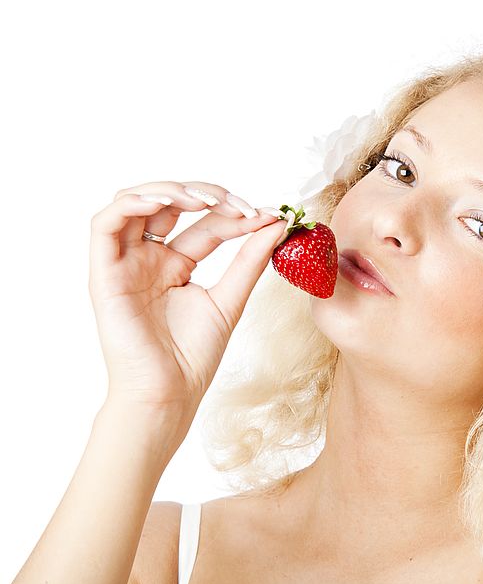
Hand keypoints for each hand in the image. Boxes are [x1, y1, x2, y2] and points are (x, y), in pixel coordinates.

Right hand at [88, 181, 284, 427]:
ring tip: (205, 199)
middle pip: (170, 204)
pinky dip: (132, 203)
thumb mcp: (230, 298)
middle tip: (239, 205)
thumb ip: (249, 261)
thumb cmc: (192, 356)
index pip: (205, 224)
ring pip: (134, 203)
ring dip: (170, 191)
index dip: (233, 214)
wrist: (169, 392)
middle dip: (206, 195)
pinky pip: (105, 224)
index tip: (266, 216)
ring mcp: (125, 263)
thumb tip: (277, 224)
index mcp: (176, 264)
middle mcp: (149, 258)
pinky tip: (165, 201)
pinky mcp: (104, 273)